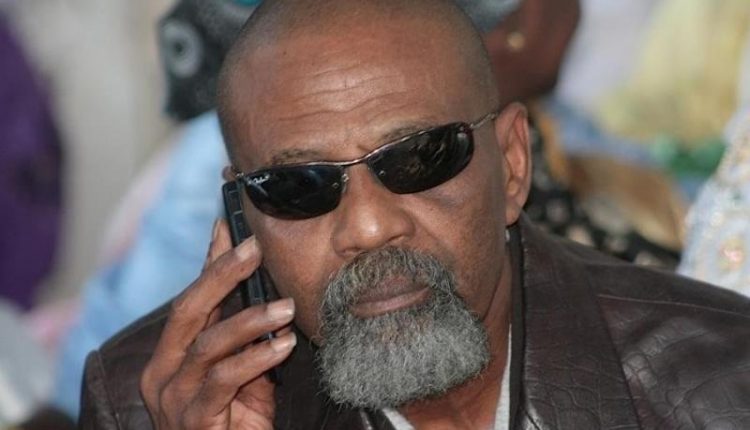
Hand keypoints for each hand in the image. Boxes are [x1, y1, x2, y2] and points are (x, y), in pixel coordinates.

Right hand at [140, 219, 295, 428]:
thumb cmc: (237, 425)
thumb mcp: (245, 375)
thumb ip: (249, 340)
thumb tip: (273, 299)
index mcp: (171, 357)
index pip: (192, 299)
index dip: (210, 263)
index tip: (229, 226)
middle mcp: (163, 372)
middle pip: (188, 309)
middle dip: (222, 274)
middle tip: (255, 247)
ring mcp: (173, 397)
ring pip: (208, 343)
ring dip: (251, 320)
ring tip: (287, 308)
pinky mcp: (192, 420)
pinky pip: (224, 379)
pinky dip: (256, 358)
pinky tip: (283, 347)